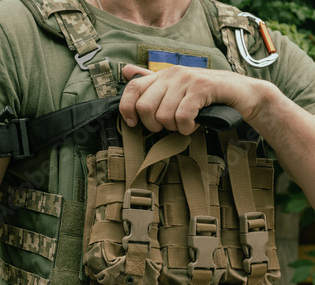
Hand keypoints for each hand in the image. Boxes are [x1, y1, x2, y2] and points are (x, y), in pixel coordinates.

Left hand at [119, 64, 266, 134]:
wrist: (243, 95)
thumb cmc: (206, 96)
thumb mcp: (176, 89)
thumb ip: (152, 81)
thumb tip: (126, 71)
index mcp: (162, 75)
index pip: (132, 88)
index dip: (127, 108)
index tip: (133, 123)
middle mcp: (172, 74)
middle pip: (144, 107)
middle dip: (154, 125)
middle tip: (170, 126)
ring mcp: (187, 79)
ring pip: (163, 116)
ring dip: (175, 128)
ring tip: (187, 123)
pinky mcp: (202, 87)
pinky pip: (182, 116)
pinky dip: (188, 127)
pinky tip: (196, 124)